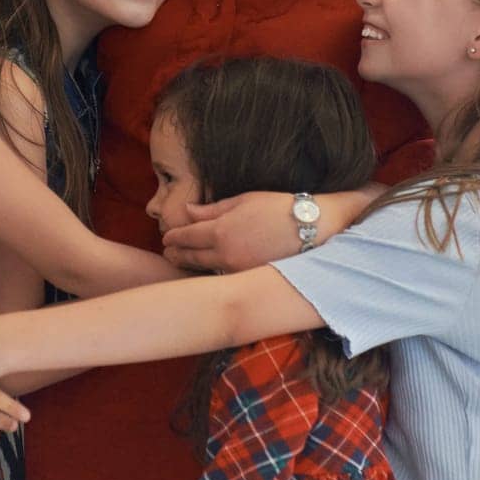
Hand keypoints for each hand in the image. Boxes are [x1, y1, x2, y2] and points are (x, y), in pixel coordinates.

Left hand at [161, 187, 378, 272]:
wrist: (313, 228)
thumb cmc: (278, 207)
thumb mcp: (243, 201)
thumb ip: (212, 209)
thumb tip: (188, 211)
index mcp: (220, 231)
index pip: (186, 237)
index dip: (173, 237)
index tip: (166, 237)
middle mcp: (226, 254)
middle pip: (190, 257)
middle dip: (176, 254)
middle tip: (167, 252)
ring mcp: (238, 270)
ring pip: (205, 270)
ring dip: (191, 266)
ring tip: (181, 261)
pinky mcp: (251, 278)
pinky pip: (225, 277)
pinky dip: (212, 273)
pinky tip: (208, 270)